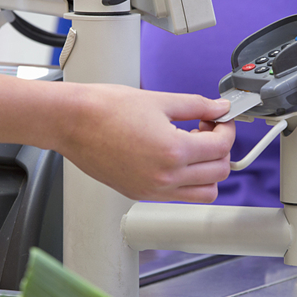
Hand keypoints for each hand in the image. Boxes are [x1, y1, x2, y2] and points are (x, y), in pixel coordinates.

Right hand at [58, 85, 234, 202]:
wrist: (70, 122)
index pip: (221, 147)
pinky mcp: (140, 193)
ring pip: (204, 193)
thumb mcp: (159, 100)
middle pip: (219, 172)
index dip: (226, 129)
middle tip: (208, 129)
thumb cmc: (104, 109)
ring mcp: (152, 190)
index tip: (220, 119)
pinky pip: (178, 195)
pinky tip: (174, 156)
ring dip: (208, 171)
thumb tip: (219, 108)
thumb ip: (196, 106)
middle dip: (220, 148)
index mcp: (173, 151)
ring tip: (194, 146)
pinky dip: (187, 180)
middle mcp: (165, 177)